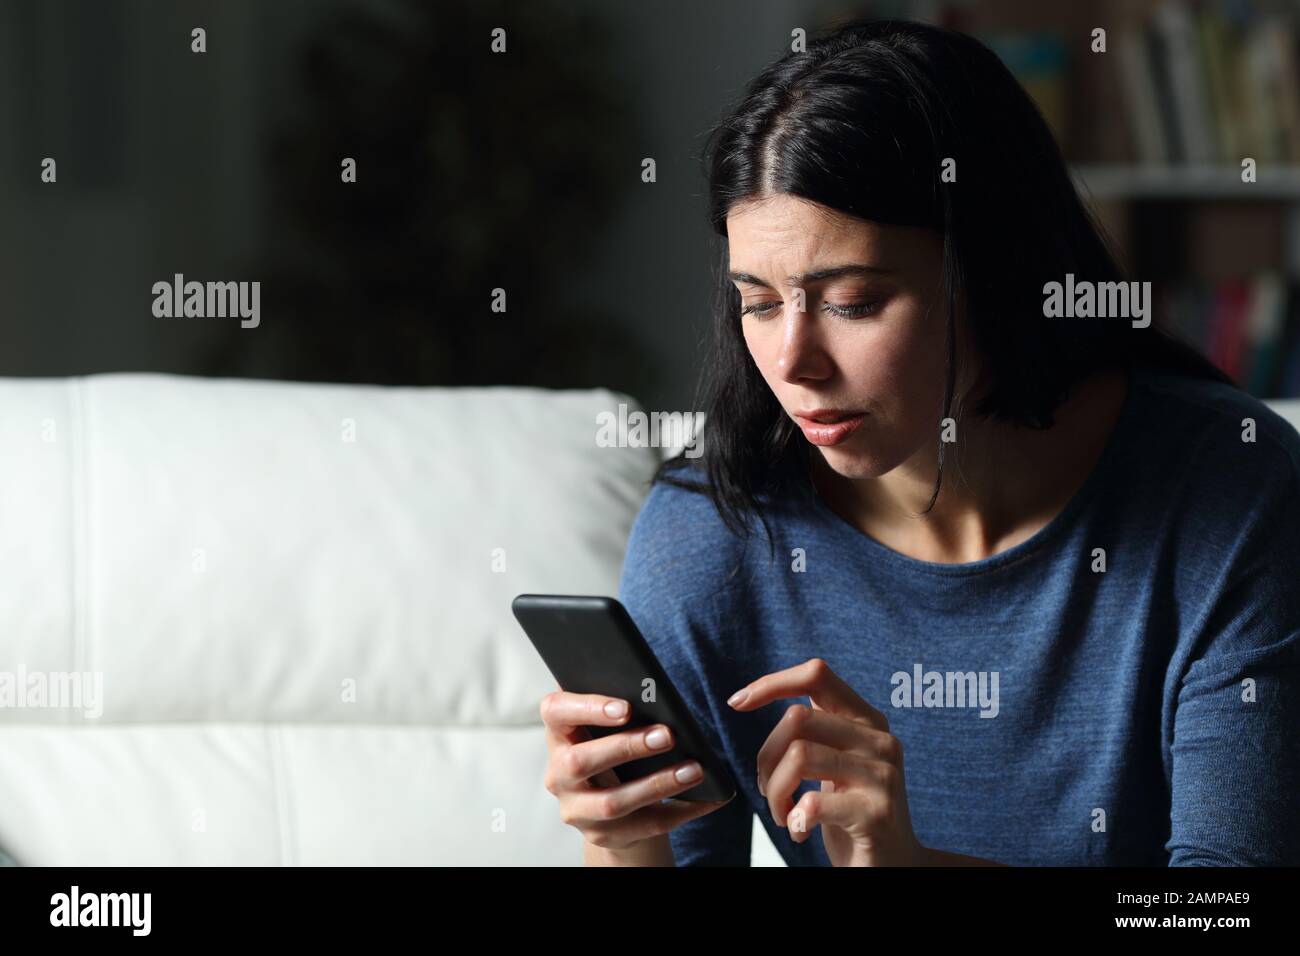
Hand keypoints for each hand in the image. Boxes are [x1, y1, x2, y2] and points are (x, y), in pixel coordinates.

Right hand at [539, 688, 732, 856]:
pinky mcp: (602, 835)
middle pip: (580, 762)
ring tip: (693, 770)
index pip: (556, 712)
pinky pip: (645, 825)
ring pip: (613, 803)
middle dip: (627, 747)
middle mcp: (558, 774)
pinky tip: (707, 798)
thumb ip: (623, 710)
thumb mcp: (610, 727)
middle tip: (667, 735)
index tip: (626, 707)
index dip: (587, 708)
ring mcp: (577, 809)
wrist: (612, 802)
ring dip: (658, 785)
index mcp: (559, 733)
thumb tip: (660, 699)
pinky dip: (680, 811)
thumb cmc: (615, 745)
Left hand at [728, 658, 925, 865]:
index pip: (816, 675)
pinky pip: (812, 803)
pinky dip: (794, 819)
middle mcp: (880, 741)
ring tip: (783, 813)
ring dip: (775, 792)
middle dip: (765, 756)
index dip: (772, 682)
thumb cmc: (852, 812)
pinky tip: (800, 830)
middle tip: (767, 789)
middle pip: (797, 718)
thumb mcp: (836, 759)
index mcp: (867, 721)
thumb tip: (754, 692)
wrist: (895, 865)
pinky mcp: (876, 814)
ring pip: (799, 756)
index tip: (737, 702)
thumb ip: (814, 726)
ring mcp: (882, 776)